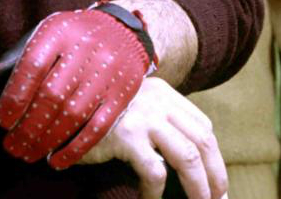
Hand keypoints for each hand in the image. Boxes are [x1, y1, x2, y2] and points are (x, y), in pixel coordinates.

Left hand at [0, 6, 154, 166]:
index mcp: (60, 31)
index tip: (3, 121)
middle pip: (52, 95)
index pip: (32, 66)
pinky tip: (56, 160)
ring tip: (28, 154)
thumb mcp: (47, 33)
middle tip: (11, 145)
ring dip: (47, 140)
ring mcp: (106, 72)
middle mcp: (85, 49)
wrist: (124, 28)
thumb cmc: (74, 36)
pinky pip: (98, 126)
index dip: (15, 97)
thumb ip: (19, 57)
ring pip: (73, 114)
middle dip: (27, 126)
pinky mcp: (123, 93)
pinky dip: (75, 147)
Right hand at [78, 77, 226, 198]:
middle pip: (203, 140)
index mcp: (164, 93)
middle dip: (215, 174)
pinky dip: (157, 193)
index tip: (215, 179)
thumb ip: (158, 122)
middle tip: (219, 198)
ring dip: (199, 187)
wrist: (61, 104)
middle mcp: (158, 101)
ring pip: (188, 156)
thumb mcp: (133, 109)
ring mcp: (143, 117)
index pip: (202, 126)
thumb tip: (187, 158)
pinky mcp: (126, 137)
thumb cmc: (96, 115)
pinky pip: (155, 171)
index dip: (213, 156)